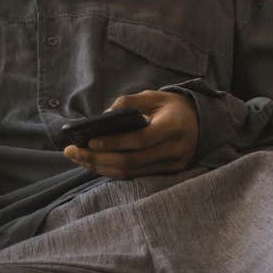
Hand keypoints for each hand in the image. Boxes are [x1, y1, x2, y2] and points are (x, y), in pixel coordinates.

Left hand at [62, 90, 199, 178]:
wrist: (201, 122)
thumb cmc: (172, 106)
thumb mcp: (154, 96)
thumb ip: (128, 103)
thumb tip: (101, 118)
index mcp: (173, 126)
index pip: (140, 140)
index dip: (114, 143)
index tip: (89, 141)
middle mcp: (175, 150)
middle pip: (130, 161)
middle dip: (97, 158)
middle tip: (71, 152)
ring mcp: (172, 165)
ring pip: (130, 172)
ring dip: (100, 167)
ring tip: (77, 158)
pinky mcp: (167, 173)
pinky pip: (135, 176)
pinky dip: (111, 171)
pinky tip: (94, 163)